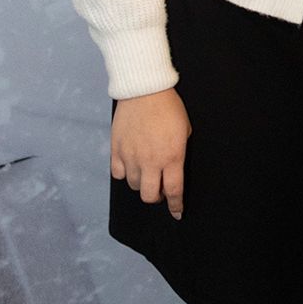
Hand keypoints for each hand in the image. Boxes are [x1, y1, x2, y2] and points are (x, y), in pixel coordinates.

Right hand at [111, 88, 189, 217]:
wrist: (145, 90)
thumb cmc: (169, 108)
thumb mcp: (185, 131)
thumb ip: (179, 153)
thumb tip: (174, 168)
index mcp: (172, 157)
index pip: (173, 191)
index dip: (175, 205)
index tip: (177, 212)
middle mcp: (150, 161)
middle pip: (149, 195)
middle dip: (156, 197)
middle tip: (158, 190)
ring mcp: (131, 156)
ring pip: (133, 186)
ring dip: (141, 184)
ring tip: (145, 174)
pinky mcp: (117, 149)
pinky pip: (118, 173)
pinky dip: (124, 174)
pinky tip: (130, 166)